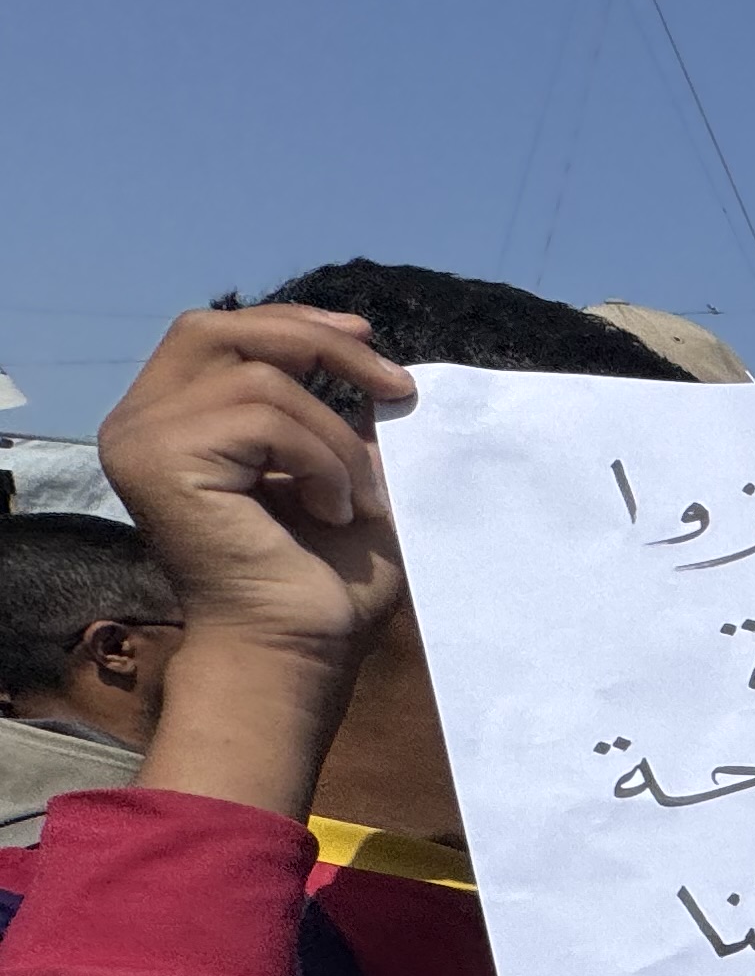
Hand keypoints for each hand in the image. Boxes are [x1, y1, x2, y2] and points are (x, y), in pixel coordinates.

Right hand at [95, 305, 411, 666]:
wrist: (296, 651)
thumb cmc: (319, 583)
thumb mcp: (338, 477)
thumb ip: (337, 420)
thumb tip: (369, 365)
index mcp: (170, 421)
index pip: (219, 334)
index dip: (294, 324)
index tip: (367, 343)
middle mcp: (138, 423)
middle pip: (221, 329)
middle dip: (317, 344)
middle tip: (394, 386)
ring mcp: (142, 439)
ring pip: (261, 381)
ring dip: (334, 440)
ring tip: (354, 501)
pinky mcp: (161, 460)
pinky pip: (263, 418)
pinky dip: (320, 462)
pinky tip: (331, 512)